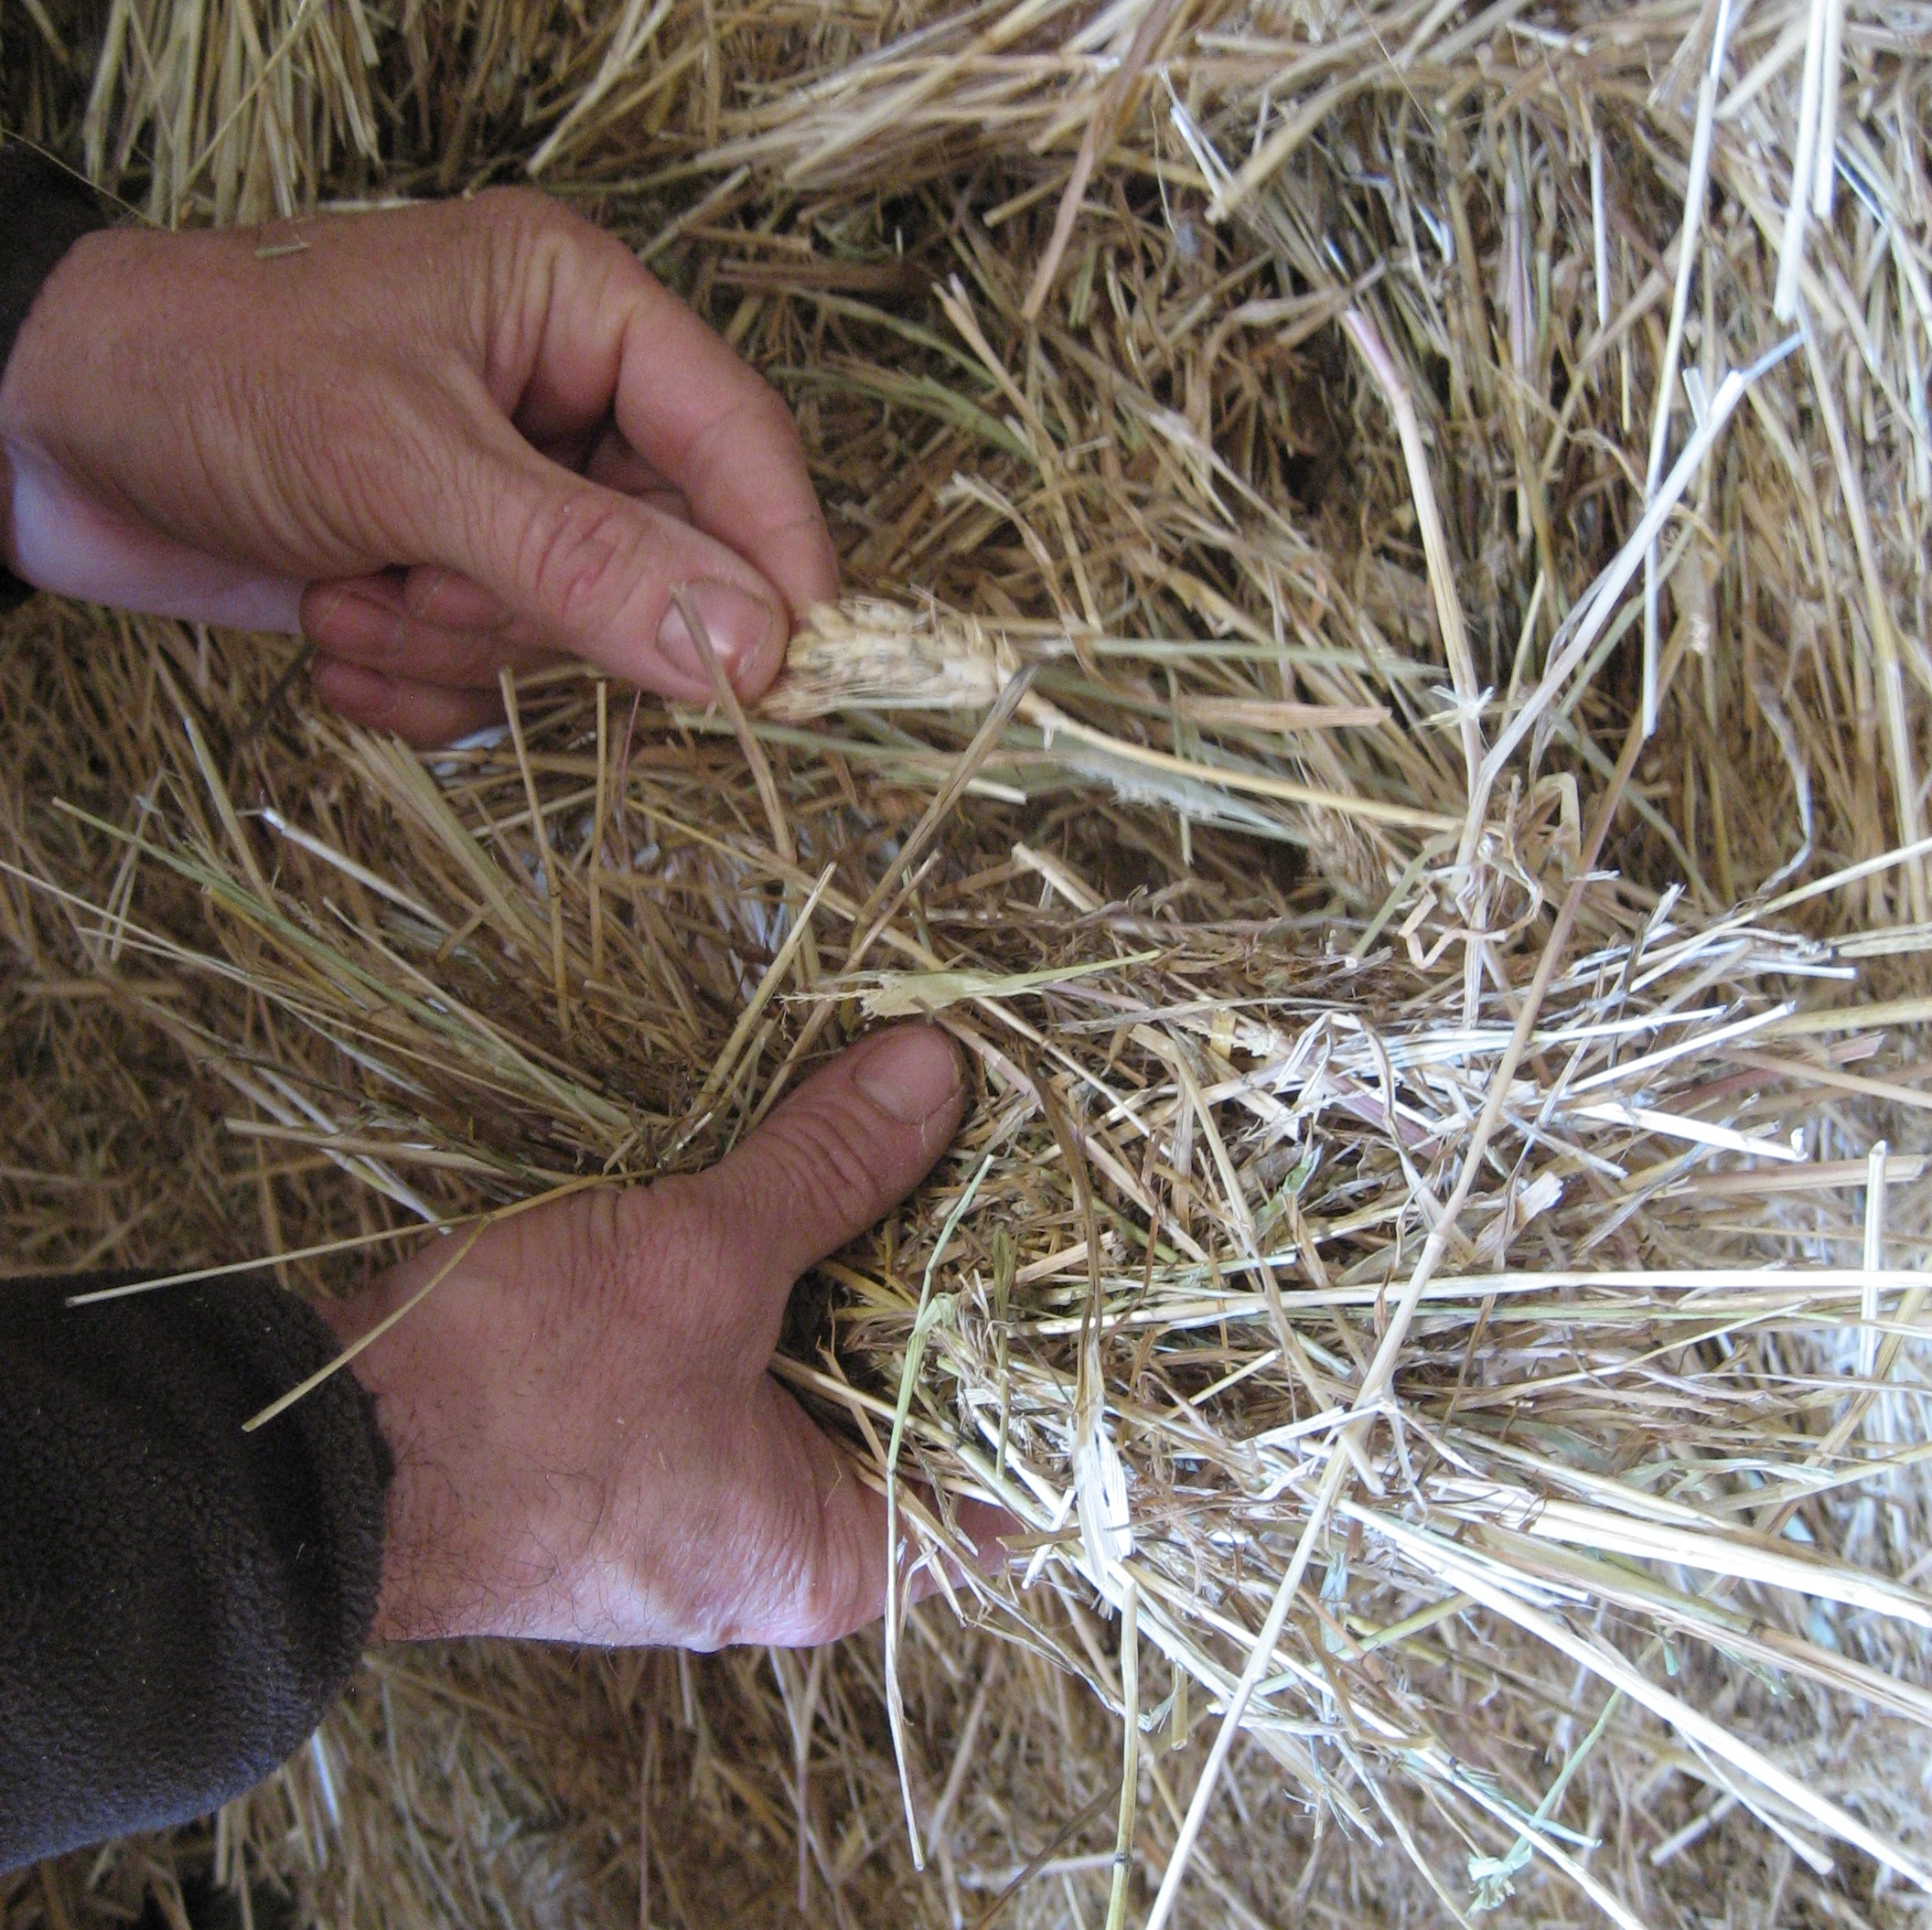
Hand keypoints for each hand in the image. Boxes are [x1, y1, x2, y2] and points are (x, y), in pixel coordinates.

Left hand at [0, 190, 835, 745]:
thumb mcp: (409, 462)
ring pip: (567, 637)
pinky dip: (412, 683)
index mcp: (579, 313)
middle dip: (534, 608)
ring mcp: (504, 498)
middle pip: (658, 563)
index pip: (738, 443)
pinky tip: (328, 629)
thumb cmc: (213, 379)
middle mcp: (560, 404)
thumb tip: (754, 654)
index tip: (792, 676)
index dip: (778, 560)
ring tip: (345, 590)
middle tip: (431, 588)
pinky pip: (492, 681)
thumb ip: (587, 562)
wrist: (38, 432)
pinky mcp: (445, 578)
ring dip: (449, 644)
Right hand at [327, 1026, 988, 1647]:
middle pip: (914, 1399)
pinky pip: (747, 1346)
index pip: (1002, 1484)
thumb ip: (828, 1170)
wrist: (309, 1459)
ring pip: (823, 1360)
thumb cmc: (515, 1403)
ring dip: (853, 1254)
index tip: (1081, 1256)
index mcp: (831, 1554)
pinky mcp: (639, 1433)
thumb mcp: (696, 1266)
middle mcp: (779, 1536)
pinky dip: (775, 1265)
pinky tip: (799, 1167)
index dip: (1049, 1376)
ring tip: (914, 1131)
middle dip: (948, 1276)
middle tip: (1000, 1151)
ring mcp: (705, 1487)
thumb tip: (937, 1071)